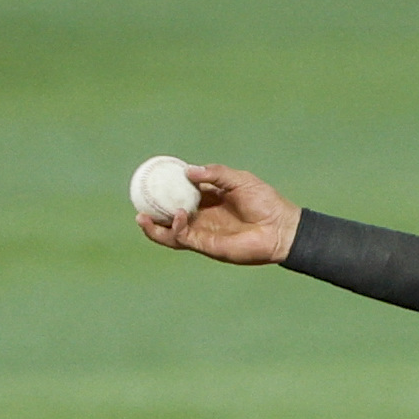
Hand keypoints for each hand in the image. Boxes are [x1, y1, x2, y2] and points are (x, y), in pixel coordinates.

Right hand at [136, 164, 302, 264]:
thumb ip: (214, 174)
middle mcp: (202, 217)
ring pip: (171, 232)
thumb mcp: (238, 179)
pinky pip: (183, 239)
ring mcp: (203, 232)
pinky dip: (175, 229)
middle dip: (152, 211)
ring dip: (155, 227)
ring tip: (142, 216)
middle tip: (138, 201)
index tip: (151, 179)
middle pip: (170, 215)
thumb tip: (188, 171)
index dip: (166, 188)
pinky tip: (175, 215)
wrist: (280, 227)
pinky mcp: (207, 246)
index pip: (182, 194)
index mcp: (209, 199)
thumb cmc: (265, 201)